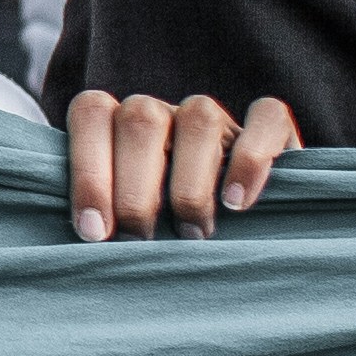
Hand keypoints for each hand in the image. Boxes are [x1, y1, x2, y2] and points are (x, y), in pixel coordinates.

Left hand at [59, 90, 299, 239]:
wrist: (233, 223)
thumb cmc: (157, 232)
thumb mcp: (123, 222)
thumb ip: (102, 216)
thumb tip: (83, 243)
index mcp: (117, 122)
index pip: (91, 114)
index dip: (88, 171)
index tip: (93, 233)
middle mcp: (164, 111)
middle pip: (140, 119)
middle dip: (134, 188)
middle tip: (139, 241)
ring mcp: (217, 116)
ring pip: (199, 117)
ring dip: (190, 182)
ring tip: (192, 234)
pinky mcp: (273, 128)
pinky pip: (267, 118)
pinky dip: (252, 159)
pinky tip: (238, 203)